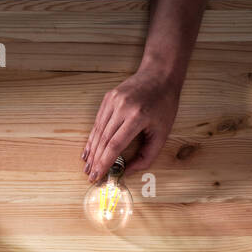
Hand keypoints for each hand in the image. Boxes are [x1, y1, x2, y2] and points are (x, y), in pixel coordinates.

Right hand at [82, 68, 181, 182]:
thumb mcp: (162, 133)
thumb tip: (128, 171)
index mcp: (137, 116)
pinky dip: (93, 137)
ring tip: (87, 166)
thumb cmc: (164, 105)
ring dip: (92, 150)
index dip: (104, 162)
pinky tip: (90, 149)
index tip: (98, 176)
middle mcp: (122, 107)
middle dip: (96, 160)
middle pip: (103, 139)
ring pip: (98, 131)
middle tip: (90, 175)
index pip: (115, 144)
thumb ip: (147, 156)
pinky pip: (98, 121)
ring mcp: (113, 100)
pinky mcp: (107, 98)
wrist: (160, 75)